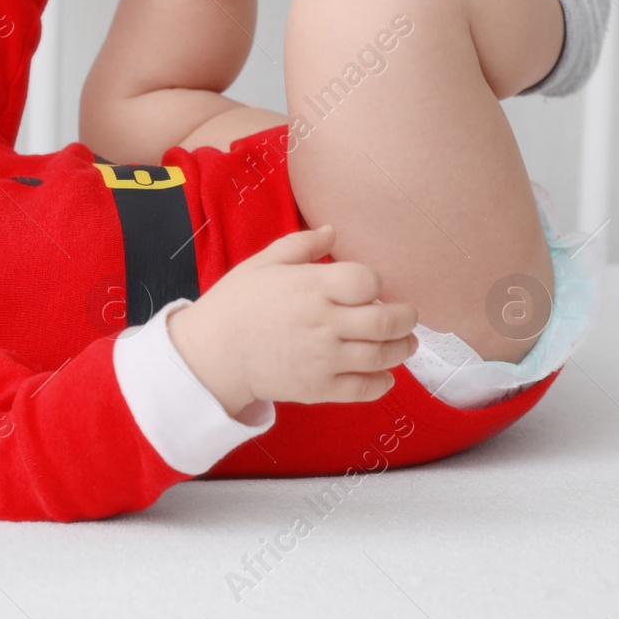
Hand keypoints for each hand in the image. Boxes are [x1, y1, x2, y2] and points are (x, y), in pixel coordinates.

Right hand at [166, 224, 420, 415]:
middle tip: (406, 316)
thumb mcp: (262, 263)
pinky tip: (385, 374)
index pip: (367, 281)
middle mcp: (324, 322)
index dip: (375, 283)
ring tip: (404, 343)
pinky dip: (383, 382)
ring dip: (402, 348)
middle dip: (406, 318)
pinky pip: (364, 388)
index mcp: (311, 287)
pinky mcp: (320, 388)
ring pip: (382, 355)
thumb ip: (301, 245)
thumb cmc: (235, 304)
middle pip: (386, 321)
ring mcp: (324, 358)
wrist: (211, 354)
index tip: (370, 288)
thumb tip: (332, 230)